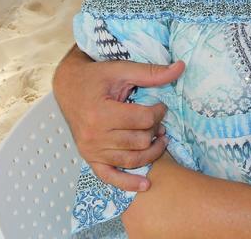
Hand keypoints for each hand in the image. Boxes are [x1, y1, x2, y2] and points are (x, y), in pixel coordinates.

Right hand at [52, 51, 185, 191]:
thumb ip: (152, 72)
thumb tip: (181, 67)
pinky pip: (110, 176)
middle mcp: (94, 135)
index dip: (159, 112)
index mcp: (100, 113)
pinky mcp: (90, 158)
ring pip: (132, 159)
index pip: (143, 120)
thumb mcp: (123, 70)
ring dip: (151, 151)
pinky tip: (145, 184)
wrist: (69, 86)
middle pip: (140, 141)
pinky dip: (128, 183)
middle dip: (155, 130)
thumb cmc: (96, 77)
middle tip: (157, 121)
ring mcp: (91, 150)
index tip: (159, 106)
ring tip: (160, 140)